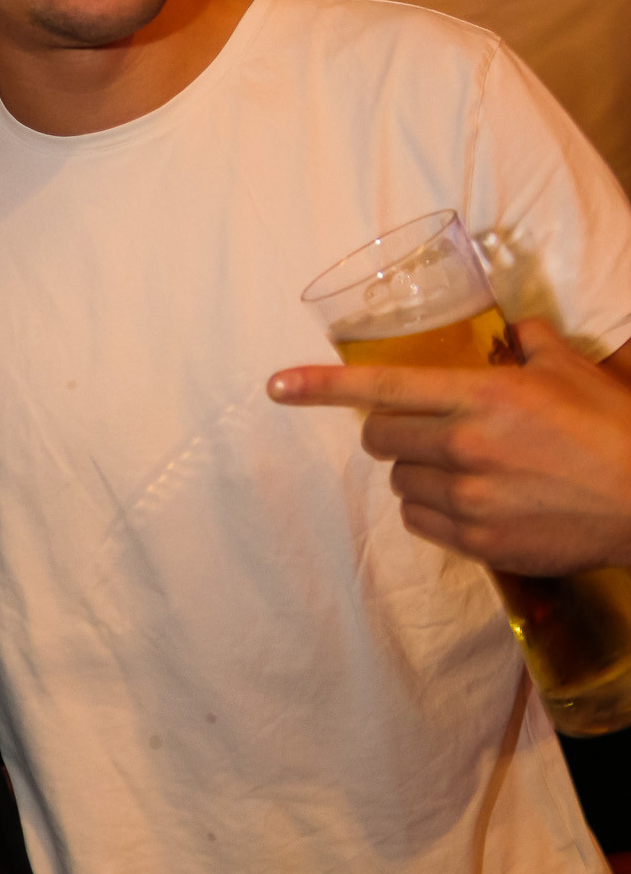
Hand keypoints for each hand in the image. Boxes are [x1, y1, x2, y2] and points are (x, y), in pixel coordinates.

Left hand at [267, 319, 630, 574]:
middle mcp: (465, 446)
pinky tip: (468, 497)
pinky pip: (420, 519)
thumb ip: (529, 345)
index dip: (322, 386)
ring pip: (399, 480)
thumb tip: (512, 333)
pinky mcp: (477, 540)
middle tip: (422, 427)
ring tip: (461, 464)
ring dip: (415, 469)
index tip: (277, 386)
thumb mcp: (571, 372)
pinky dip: (431, 506)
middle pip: (379, 437)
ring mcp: (468, 498)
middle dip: (390, 429)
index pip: (383, 387)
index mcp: (482, 397)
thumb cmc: (613, 430)